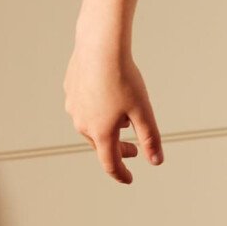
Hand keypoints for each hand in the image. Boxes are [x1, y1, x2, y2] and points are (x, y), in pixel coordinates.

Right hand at [63, 40, 163, 183]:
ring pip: (90, 126)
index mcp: (101, 132)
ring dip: (106, 130)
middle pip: (100, 145)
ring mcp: (73, 106)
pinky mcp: (70, 89)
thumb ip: (150, 138)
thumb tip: (156, 161)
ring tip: (122, 123)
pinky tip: (106, 99)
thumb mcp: (143, 110)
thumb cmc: (123, 78)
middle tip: (133, 151)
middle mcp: (83, 123)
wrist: (100, 45)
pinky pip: (83, 107)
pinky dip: (96, 111)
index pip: (110, 163)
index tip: (130, 179)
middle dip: (118, 150)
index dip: (121, 174)